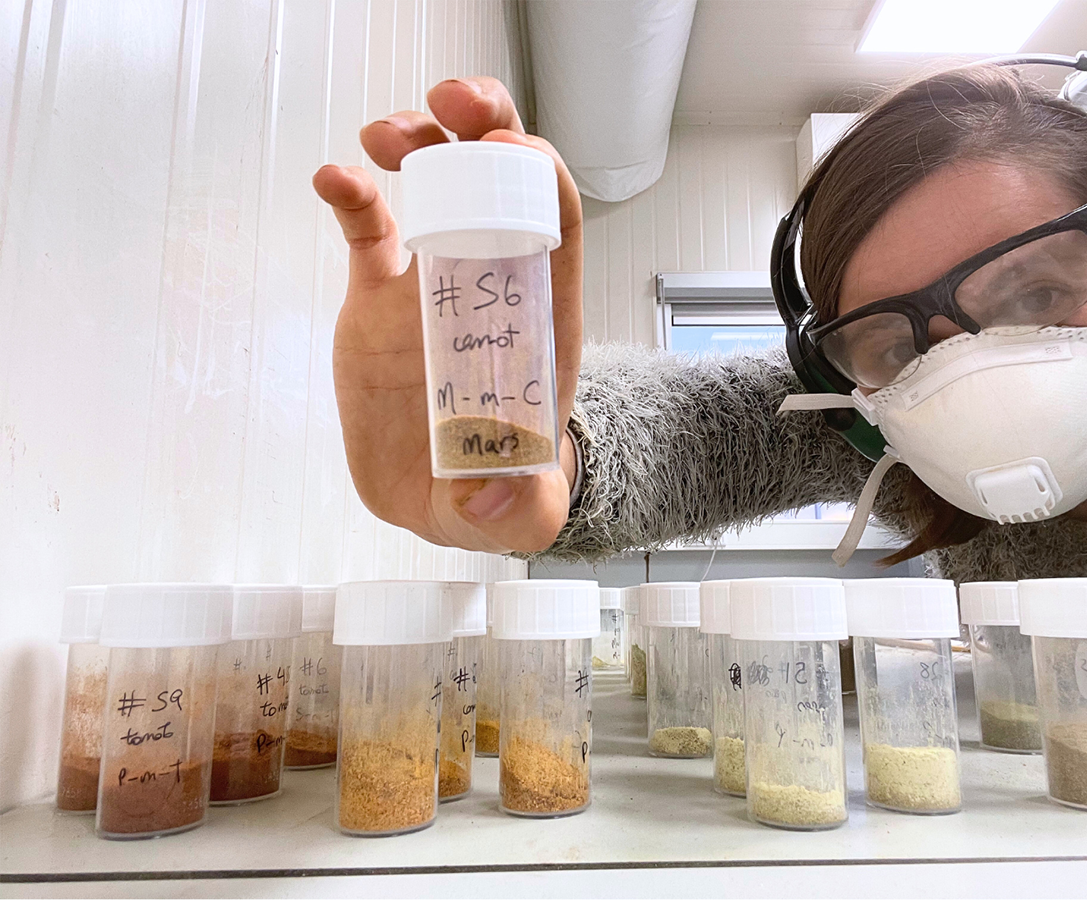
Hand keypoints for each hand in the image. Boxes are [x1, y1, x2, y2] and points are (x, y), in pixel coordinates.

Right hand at [312, 77, 582, 553]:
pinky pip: (368, 230)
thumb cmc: (490, 489)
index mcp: (537, 319)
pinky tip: (332, 178)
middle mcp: (490, 284)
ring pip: (437, 185)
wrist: (435, 494)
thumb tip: (501, 495)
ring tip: (387, 136)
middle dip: (486, 127)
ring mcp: (435, 282)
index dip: (539, 176)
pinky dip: (350, 196)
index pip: (556, 224)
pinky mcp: (382, 296)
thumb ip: (522, 508)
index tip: (508, 152)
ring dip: (419, 142)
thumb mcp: (519, 511)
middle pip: (501, 180)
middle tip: (455, 105)